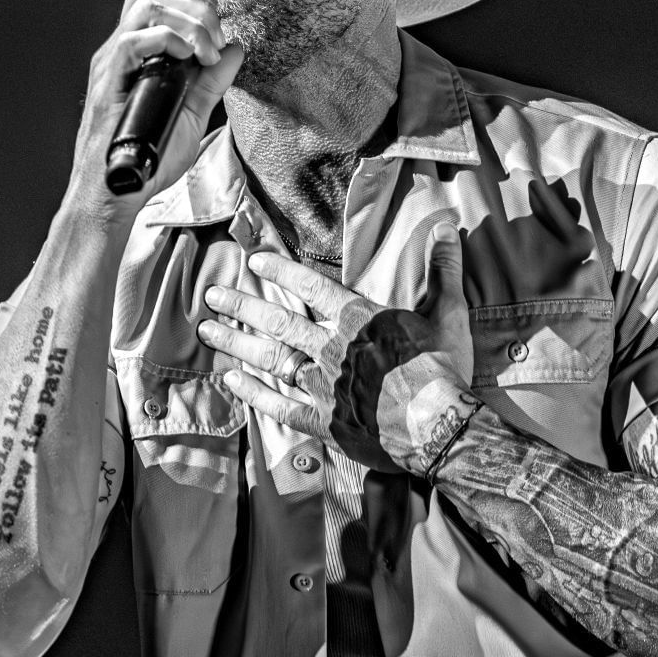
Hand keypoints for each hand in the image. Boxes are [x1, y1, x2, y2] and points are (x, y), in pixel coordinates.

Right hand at [68, 0, 245, 218]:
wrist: (117, 191)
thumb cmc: (147, 155)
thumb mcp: (192, 114)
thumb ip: (212, 83)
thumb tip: (236, 50)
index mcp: (139, 51)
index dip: (196, 0)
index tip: (220, 32)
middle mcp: (122, 48)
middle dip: (198, 6)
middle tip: (218, 39)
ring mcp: (113, 61)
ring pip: (147, 5)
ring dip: (189, 22)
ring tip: (207, 52)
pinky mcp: (108, 80)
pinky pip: (133, 40)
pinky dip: (168, 40)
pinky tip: (187, 60)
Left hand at [197, 222, 479, 476]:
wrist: (439, 428)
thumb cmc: (443, 370)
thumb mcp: (448, 314)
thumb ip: (443, 270)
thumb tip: (450, 228)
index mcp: (361, 319)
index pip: (313, 286)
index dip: (281, 272)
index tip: (254, 262)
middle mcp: (333, 347)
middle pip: (279, 321)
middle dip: (241, 306)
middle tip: (211, 295)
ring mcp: (323, 385)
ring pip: (271, 358)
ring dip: (236, 343)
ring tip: (207, 331)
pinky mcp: (322, 421)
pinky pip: (279, 405)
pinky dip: (253, 393)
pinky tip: (231, 381)